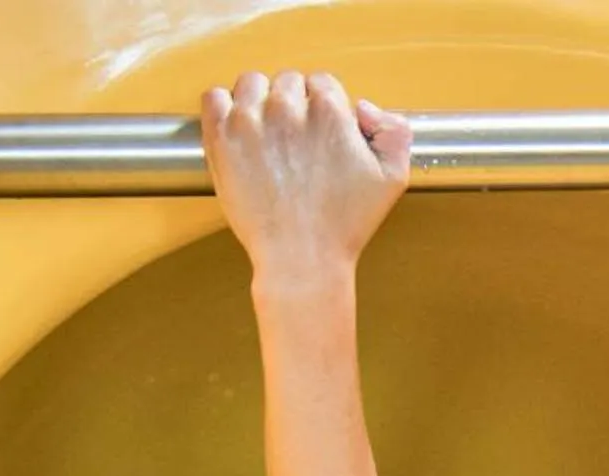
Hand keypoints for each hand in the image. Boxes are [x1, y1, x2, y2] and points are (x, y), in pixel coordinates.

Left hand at [202, 71, 412, 285]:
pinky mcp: (222, 138)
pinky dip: (222, 106)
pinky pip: (214, 97)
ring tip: (265, 135)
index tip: (317, 134)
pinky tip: (236, 130)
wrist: (302, 259)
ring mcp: (250, 121)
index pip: (321, 83)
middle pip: (287, 82)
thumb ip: (394, 131)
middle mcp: (288, 107)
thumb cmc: (344, 225)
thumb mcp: (392, 178)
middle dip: (292, 106)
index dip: (322, 108)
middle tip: (293, 142)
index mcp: (328, 110)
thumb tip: (362, 107)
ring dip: (258, 102)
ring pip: (251, 83)